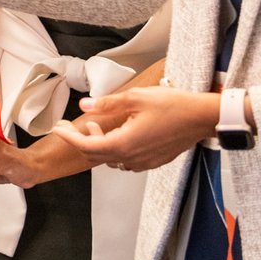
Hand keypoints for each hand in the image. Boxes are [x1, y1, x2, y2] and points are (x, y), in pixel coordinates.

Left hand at [51, 86, 218, 171]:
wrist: (203, 118)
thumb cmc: (174, 106)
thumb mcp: (136, 97)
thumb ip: (107, 103)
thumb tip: (85, 105)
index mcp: (124, 143)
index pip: (85, 146)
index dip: (68, 136)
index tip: (57, 127)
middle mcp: (131, 158)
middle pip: (95, 155)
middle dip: (80, 140)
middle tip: (71, 126)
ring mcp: (143, 162)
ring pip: (110, 159)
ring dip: (98, 144)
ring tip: (97, 125)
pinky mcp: (153, 161)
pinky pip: (125, 160)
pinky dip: (114, 148)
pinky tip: (119, 132)